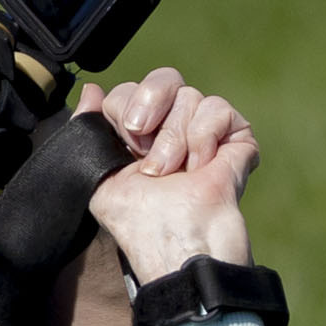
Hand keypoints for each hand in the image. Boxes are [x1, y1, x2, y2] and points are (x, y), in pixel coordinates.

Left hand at [81, 73, 255, 282]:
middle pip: (163, 80)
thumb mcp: (99, 178)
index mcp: (140, 135)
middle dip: (151, 110)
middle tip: (147, 151)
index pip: (130, 90)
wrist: (180, 246)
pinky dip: (204, 136)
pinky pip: (218, 108)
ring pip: (190, 96)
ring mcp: (206, 133)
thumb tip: (91, 90)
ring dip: (175, 138)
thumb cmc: (140, 223)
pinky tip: (201, 167)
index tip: (127, 146)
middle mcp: (173, 129)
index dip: (125, 110)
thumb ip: (89, 130)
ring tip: (176, 173)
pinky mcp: (236, 139)